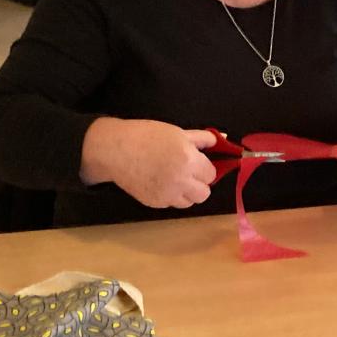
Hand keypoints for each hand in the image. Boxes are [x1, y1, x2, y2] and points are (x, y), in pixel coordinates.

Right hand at [80, 118, 219, 208]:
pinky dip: (171, 196)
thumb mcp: (177, 132)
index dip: (204, 167)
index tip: (196, 161)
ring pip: (189, 202)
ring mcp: (167, 195)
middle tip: (189, 172)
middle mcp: (180, 181)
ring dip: (187, 192)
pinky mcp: (154, 203)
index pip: (211, 174)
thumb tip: (220, 140)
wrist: (116, 150)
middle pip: (204, 193)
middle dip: (200, 183)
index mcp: (188, 160)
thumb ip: (201, 139)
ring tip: (175, 178)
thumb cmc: (147, 135)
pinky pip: (172, 204)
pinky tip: (160, 182)